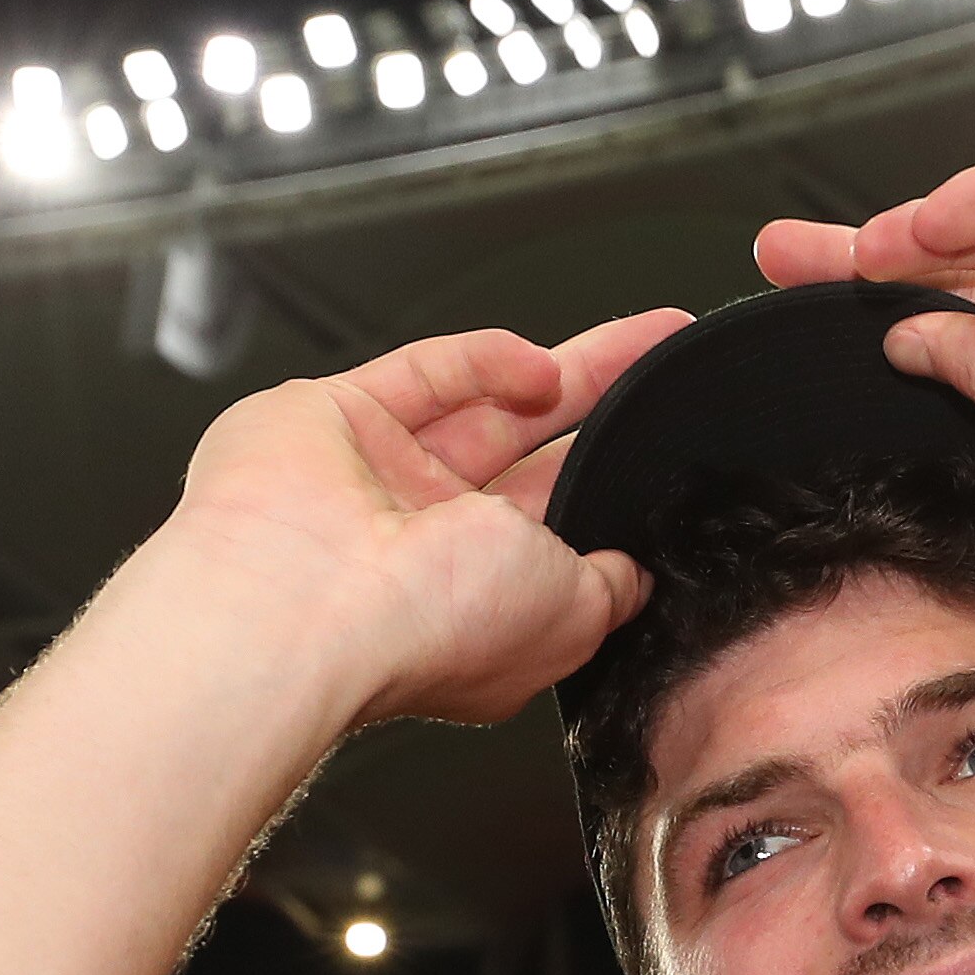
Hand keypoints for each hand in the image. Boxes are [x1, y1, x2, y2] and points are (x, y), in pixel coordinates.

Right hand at [168, 314, 689, 731]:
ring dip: (566, 371)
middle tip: (659, 375)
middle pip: (530, 460)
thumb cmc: (426, 630)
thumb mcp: (572, 619)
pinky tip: (537, 364)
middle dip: (601, 413)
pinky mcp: (334, 415)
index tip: (664, 459)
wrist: (310, 606)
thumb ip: (608, 588)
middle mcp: (424, 545)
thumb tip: (633, 577)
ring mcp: (376, 477)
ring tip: (643, 344)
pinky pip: (426, 371)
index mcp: (479, 604)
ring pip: (484, 405)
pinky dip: (486, 359)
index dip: (613, 490)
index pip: (558, 534)